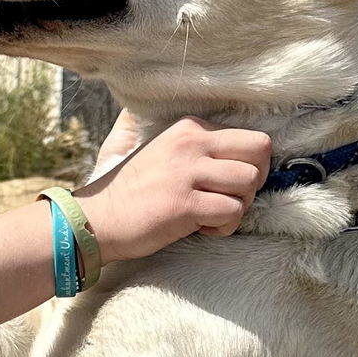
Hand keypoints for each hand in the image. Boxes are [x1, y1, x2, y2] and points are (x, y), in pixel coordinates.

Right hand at [75, 118, 270, 262]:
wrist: (98, 219)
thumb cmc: (131, 190)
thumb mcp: (156, 146)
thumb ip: (185, 136)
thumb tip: (207, 130)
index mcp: (189, 128)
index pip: (250, 137)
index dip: (248, 165)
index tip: (224, 183)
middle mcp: (190, 143)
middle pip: (260, 151)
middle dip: (254, 181)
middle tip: (230, 198)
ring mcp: (187, 173)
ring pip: (249, 182)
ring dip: (239, 206)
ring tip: (214, 215)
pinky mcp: (185, 205)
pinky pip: (232, 212)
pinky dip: (225, 227)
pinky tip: (203, 228)